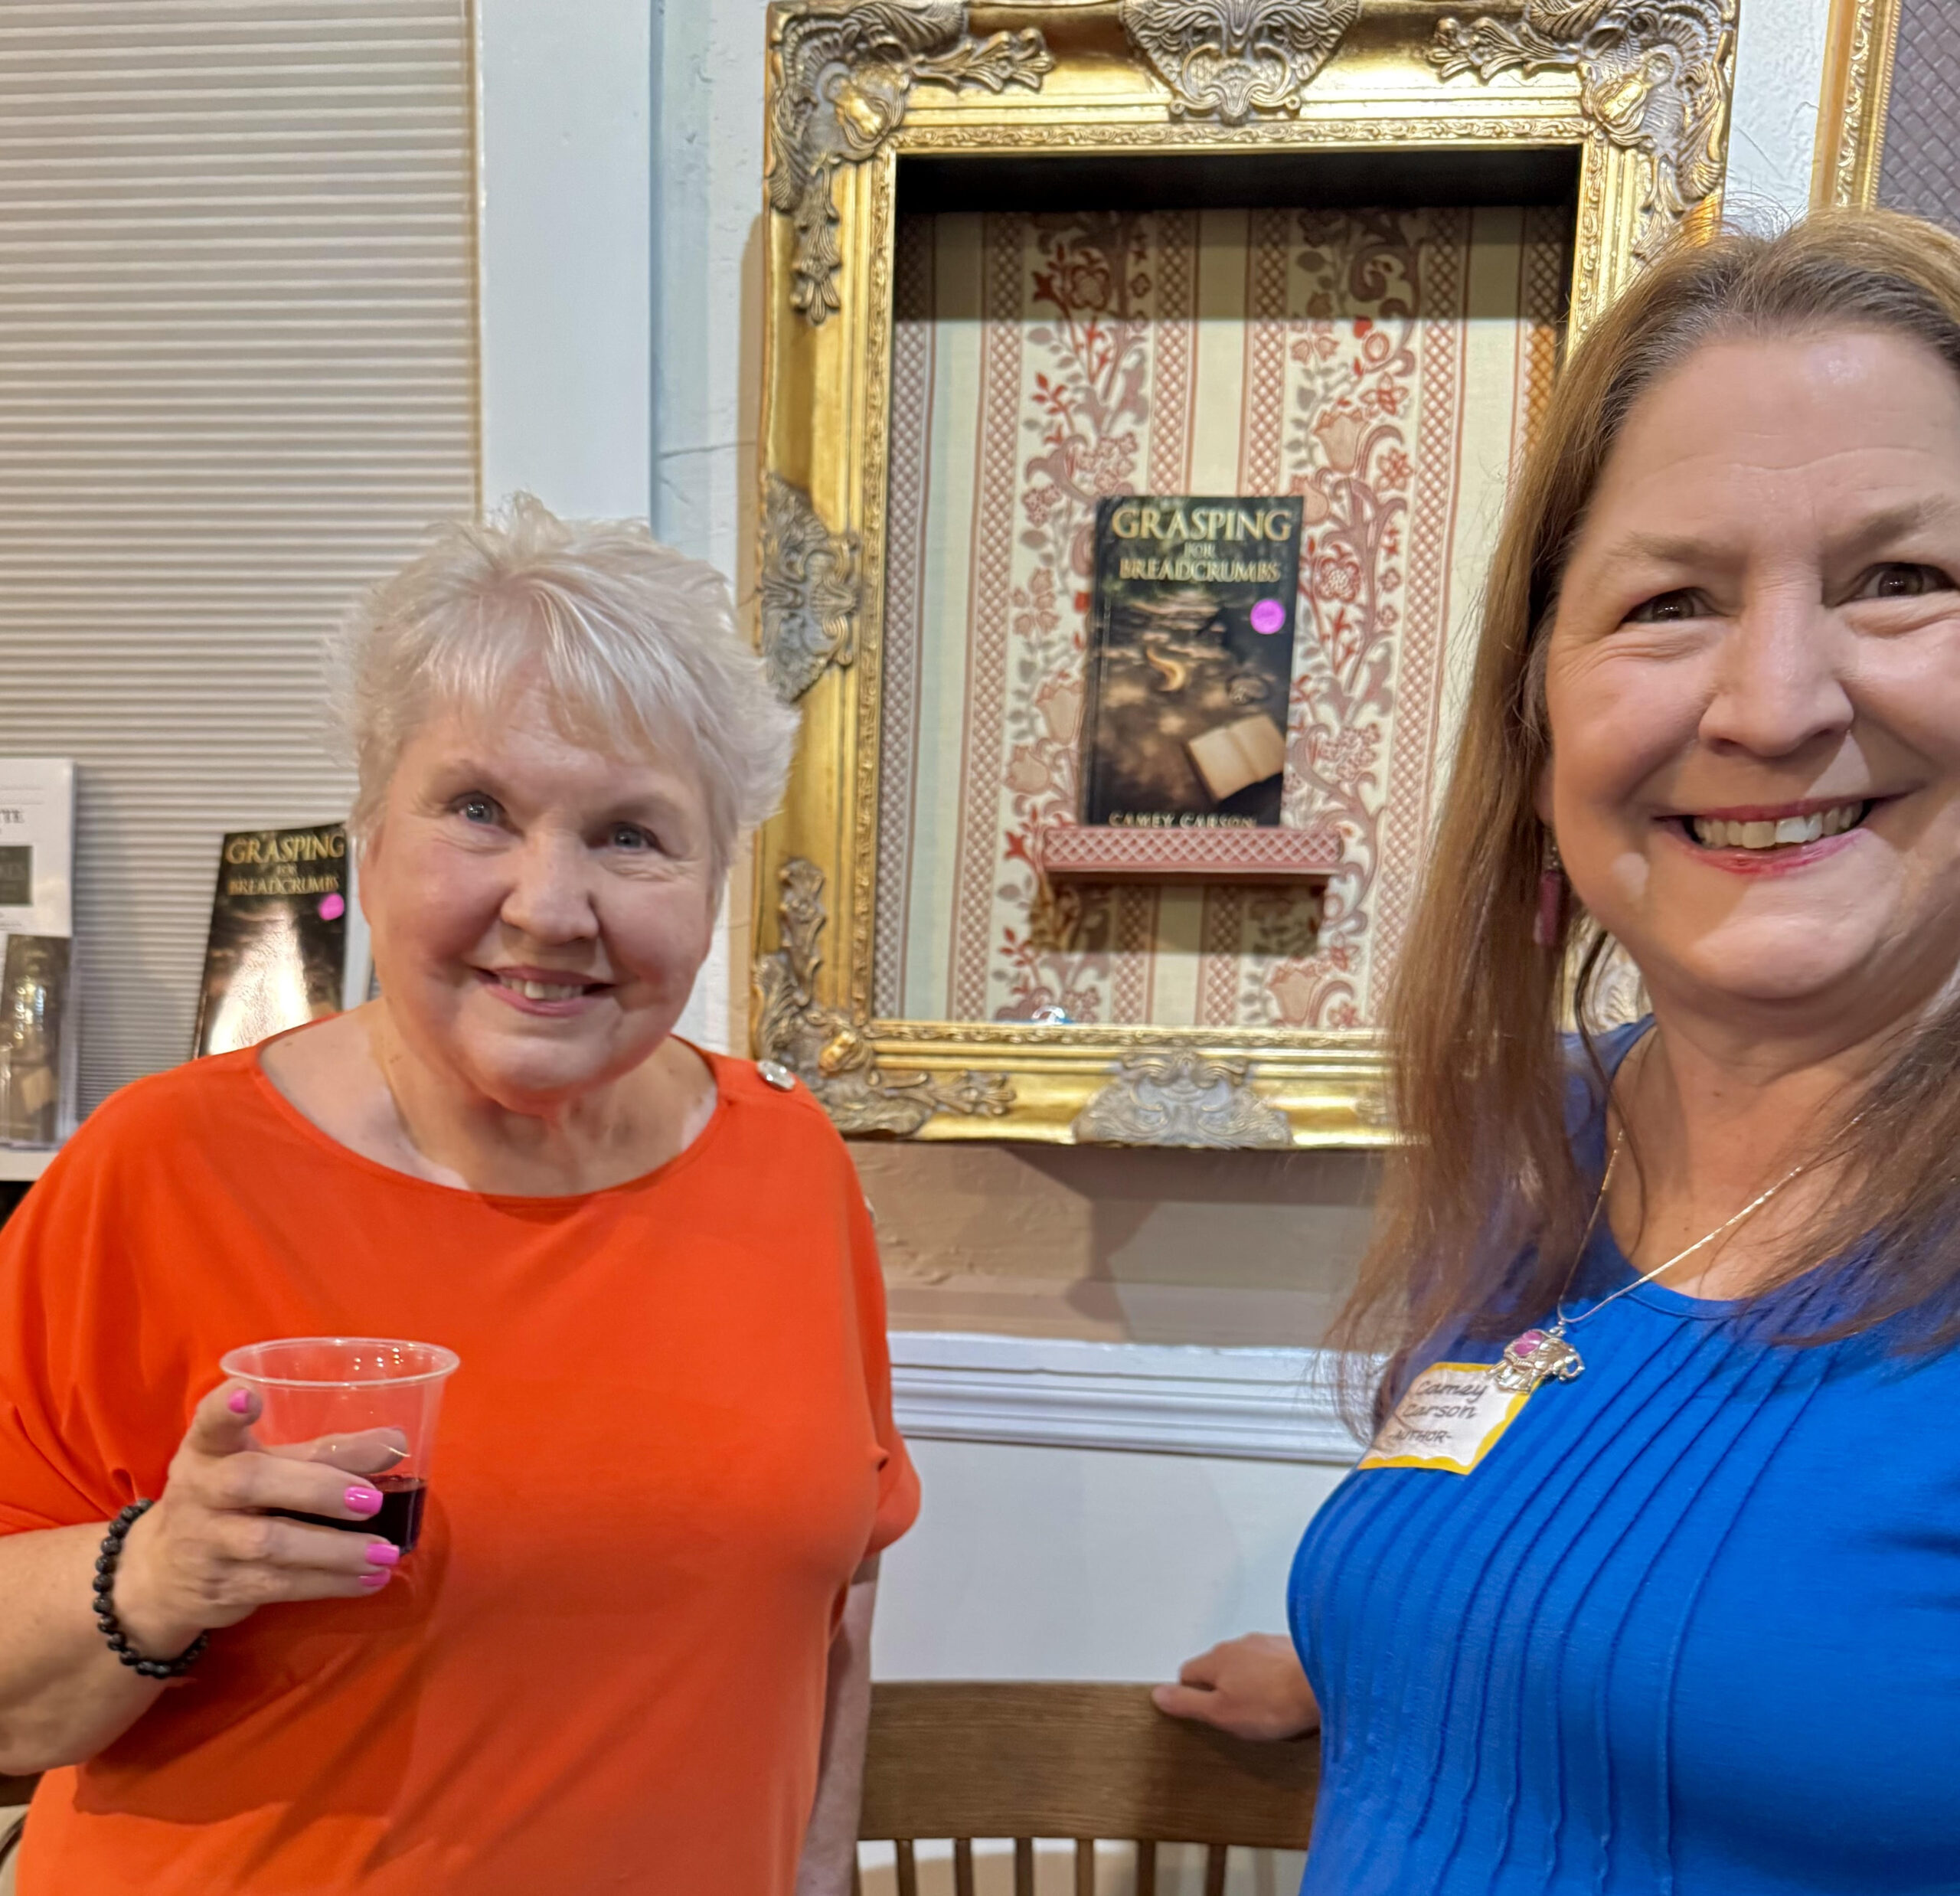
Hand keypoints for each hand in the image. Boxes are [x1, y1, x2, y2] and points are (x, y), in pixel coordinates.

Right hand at [110, 1383, 401, 1659]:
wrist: (162, 1574)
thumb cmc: (229, 1501)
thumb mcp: (262, 1465)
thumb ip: (322, 1452)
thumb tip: (396, 1441)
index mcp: (208, 1449)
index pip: (209, 1423)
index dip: (225, 1409)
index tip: (248, 1394)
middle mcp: (200, 1491)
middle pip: (251, 1483)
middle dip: (316, 1489)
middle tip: (372, 1500)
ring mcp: (205, 1543)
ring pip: (271, 1544)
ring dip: (336, 1550)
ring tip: (386, 1550)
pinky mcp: (220, 1587)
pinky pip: (280, 1586)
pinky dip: (330, 1583)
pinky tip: (370, 1578)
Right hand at [1152, 1633, 1320, 1741]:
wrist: (1324, 1684)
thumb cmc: (1274, 1702)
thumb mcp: (1221, 1713)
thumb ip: (1188, 1703)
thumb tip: (1158, 1694)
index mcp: (1216, 1659)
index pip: (1188, 1673)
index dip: (1191, 1695)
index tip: (1203, 1713)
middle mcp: (1238, 1645)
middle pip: (1218, 1666)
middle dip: (1223, 1688)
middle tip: (1237, 1717)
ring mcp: (1266, 1643)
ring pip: (1247, 1664)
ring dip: (1251, 1682)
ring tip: (1266, 1710)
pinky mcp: (1291, 1648)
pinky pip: (1273, 1664)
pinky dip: (1275, 1678)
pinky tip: (1287, 1699)